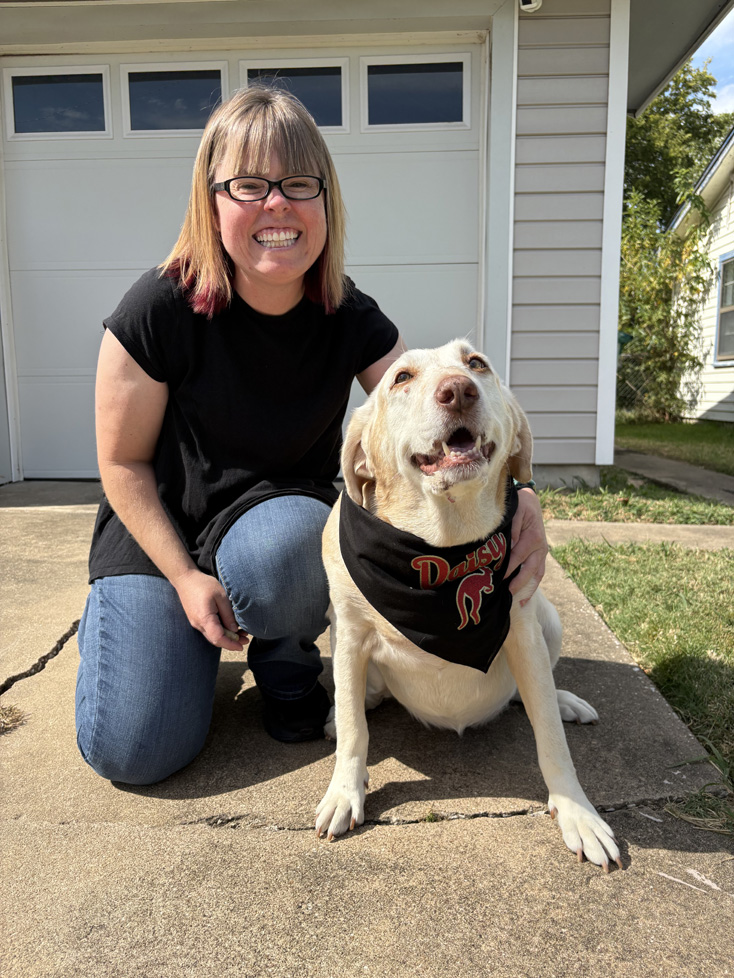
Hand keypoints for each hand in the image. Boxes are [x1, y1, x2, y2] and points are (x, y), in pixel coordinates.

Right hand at [172, 567, 248, 650]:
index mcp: (205, 619)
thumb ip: (228, 614)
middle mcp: (198, 624)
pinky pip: (209, 630)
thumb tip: (234, 630)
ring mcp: (196, 623)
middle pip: (216, 640)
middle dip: (231, 642)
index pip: (218, 638)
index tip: (242, 646)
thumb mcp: (221, 596)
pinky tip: (229, 627)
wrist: (185, 579)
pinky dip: (220, 632)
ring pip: (212, 636)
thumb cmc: (203, 584)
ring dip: (226, 637)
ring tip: (241, 633)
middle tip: (246, 640)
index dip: (231, 644)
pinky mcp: (196, 619)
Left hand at [505, 487, 547, 604]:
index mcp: (533, 537)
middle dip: (518, 584)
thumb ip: (512, 528)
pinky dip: (532, 585)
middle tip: (507, 595)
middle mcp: (540, 547)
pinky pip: (538, 572)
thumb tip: (509, 545)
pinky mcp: (540, 555)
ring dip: (528, 589)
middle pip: (530, 570)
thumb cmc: (519, 505)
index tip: (498, 579)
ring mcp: (541, 553)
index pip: (518, 556)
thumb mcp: (515, 511)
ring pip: (537, 574)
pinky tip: (524, 596)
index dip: (508, 568)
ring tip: (518, 603)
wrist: (529, 501)